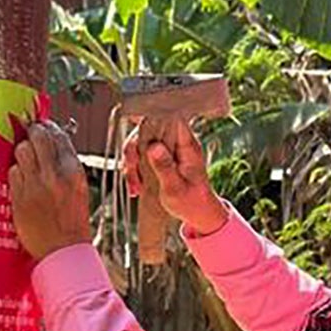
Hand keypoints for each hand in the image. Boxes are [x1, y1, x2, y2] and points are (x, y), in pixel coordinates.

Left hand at [10, 121, 94, 259]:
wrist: (63, 251)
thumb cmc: (72, 222)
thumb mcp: (79, 189)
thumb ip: (66, 166)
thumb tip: (53, 145)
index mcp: (74, 171)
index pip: (59, 136)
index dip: (49, 127)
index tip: (43, 127)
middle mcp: (54, 174)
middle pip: (38, 136)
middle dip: (33, 133)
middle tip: (31, 135)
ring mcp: (35, 185)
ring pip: (22, 151)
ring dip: (23, 153)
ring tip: (27, 163)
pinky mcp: (19, 196)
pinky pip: (13, 172)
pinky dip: (16, 173)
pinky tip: (23, 181)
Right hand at [125, 116, 225, 234]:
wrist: (199, 213)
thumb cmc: (192, 203)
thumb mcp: (175, 189)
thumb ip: (165, 167)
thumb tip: (153, 146)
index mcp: (187, 145)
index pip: (169, 118)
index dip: (150, 119)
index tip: (135, 131)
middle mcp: (178, 142)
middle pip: (148, 129)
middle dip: (134, 150)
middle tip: (132, 172)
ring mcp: (169, 148)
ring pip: (141, 143)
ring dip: (133, 163)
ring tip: (135, 186)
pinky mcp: (162, 156)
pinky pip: (142, 154)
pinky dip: (135, 169)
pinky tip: (137, 186)